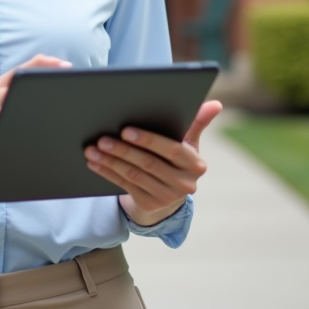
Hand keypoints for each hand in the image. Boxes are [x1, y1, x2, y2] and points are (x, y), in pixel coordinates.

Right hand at [0, 54, 70, 170]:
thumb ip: (13, 100)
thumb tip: (46, 97)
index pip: (21, 70)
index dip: (43, 64)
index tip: (66, 66)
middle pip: (19, 86)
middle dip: (41, 87)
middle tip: (64, 90)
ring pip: (8, 107)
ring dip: (26, 111)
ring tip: (49, 117)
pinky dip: (5, 133)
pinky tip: (18, 138)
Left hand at [84, 99, 222, 226]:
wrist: (169, 193)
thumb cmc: (176, 158)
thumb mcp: (188, 142)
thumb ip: (197, 122)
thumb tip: (216, 103)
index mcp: (195, 164)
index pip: (171, 149)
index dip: (148, 140)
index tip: (126, 130)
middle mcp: (184, 184)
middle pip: (149, 164)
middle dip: (123, 150)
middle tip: (101, 138)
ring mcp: (167, 197)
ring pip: (134, 176)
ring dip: (110, 162)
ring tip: (92, 149)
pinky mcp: (150, 205)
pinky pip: (125, 186)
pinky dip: (107, 173)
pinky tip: (94, 163)